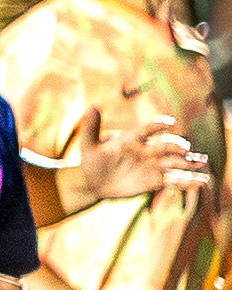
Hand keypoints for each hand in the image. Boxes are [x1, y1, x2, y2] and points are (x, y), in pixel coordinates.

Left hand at [72, 105, 207, 203]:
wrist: (93, 182)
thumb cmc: (91, 162)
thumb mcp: (88, 145)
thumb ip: (91, 127)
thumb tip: (91, 106)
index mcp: (133, 139)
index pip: (148, 129)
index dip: (158, 125)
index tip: (168, 123)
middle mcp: (147, 150)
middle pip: (166, 146)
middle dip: (177, 146)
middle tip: (185, 150)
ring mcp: (152, 166)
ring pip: (174, 162)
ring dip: (188, 163)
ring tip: (201, 164)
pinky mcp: (154, 181)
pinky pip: (173, 180)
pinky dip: (187, 181)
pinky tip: (201, 183)